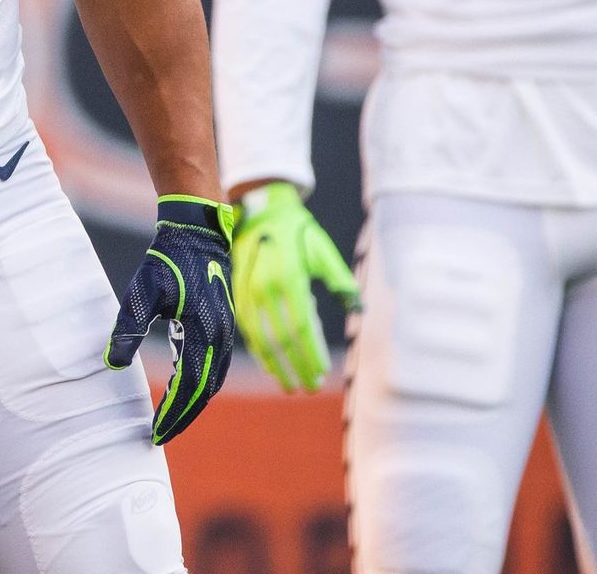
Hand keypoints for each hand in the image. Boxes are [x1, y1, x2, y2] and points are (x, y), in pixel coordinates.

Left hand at [106, 196, 236, 444]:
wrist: (197, 234)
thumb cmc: (167, 261)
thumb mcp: (142, 293)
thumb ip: (128, 329)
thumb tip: (112, 363)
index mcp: (202, 333)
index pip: (189, 387)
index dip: (172, 414)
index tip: (155, 434)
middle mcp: (220, 337)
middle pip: (205, 391)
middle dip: (183, 416)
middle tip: (160, 436)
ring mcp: (225, 332)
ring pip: (213, 380)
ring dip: (193, 403)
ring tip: (171, 420)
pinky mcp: (222, 326)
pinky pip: (215, 366)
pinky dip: (201, 385)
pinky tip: (184, 390)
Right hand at [230, 181, 359, 392]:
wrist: (259, 211)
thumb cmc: (297, 231)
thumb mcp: (322, 250)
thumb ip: (340, 279)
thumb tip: (357, 308)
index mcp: (288, 276)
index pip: (301, 326)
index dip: (311, 352)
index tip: (323, 371)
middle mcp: (265, 287)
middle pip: (282, 338)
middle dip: (297, 366)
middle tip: (311, 385)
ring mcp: (248, 292)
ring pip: (262, 339)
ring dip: (277, 365)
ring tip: (291, 384)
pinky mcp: (238, 294)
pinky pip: (248, 330)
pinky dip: (260, 352)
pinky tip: (271, 366)